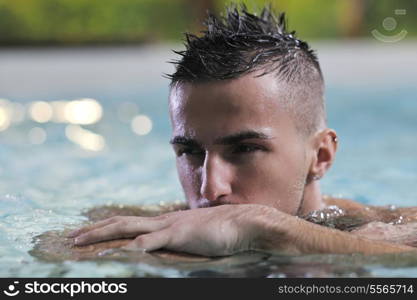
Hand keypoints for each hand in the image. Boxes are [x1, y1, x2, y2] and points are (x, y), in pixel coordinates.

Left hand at [68, 204, 286, 255]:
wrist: (244, 222)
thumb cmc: (223, 231)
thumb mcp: (197, 236)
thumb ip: (183, 239)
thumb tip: (174, 246)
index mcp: (166, 222)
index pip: (131, 223)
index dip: (109, 227)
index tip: (91, 232)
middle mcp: (163, 221)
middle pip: (122, 222)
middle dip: (95, 229)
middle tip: (72, 236)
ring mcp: (170, 227)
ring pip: (128, 228)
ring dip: (102, 234)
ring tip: (79, 240)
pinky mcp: (179, 236)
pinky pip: (150, 242)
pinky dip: (132, 247)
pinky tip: (117, 253)